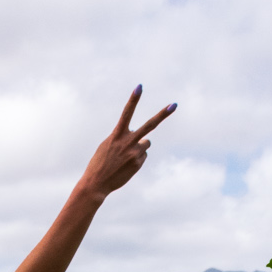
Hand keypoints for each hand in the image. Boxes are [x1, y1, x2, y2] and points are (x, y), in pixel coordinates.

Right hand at [76, 86, 176, 200]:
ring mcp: (134, 154)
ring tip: (126, 156)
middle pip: (149, 126)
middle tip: (174, 105)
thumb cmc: (99, 163)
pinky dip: (136, 159)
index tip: (140, 86)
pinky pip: (143, 156)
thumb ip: (123, 137)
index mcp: (117, 135)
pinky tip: (126, 166)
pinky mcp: (138, 164)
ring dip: (139, 147)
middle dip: (163, 115)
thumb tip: (142, 137)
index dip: (133, 99)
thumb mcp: (107, 145)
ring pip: (146, 143)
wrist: (96, 184)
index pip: (126, 113)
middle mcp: (128, 143)